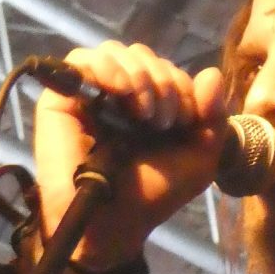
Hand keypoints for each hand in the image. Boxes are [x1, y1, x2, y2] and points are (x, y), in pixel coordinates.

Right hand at [34, 41, 226, 269]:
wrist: (114, 222)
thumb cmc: (154, 195)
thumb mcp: (199, 160)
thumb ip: (213, 118)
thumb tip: (211, 73)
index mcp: (150, 105)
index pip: (165, 68)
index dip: (180, 84)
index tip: (183, 120)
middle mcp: (119, 96)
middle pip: (141, 56)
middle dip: (162, 81)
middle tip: (162, 121)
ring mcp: (89, 95)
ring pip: (114, 51)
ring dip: (139, 75)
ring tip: (143, 113)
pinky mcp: (60, 98)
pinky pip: (80, 59)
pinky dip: (106, 66)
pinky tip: (121, 90)